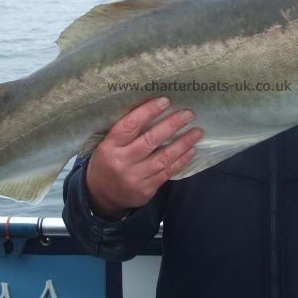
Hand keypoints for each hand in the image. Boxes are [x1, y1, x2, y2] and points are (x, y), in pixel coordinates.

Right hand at [86, 97, 202, 218]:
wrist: (101, 196)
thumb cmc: (107, 162)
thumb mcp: (108, 145)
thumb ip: (126, 132)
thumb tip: (155, 110)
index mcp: (110, 146)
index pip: (130, 125)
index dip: (148, 111)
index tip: (165, 101)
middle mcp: (122, 162)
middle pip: (150, 140)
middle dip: (172, 125)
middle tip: (188, 114)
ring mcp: (134, 178)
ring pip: (163, 158)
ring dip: (183, 143)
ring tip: (197, 132)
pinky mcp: (145, 190)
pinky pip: (167, 173)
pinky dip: (181, 160)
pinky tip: (191, 150)